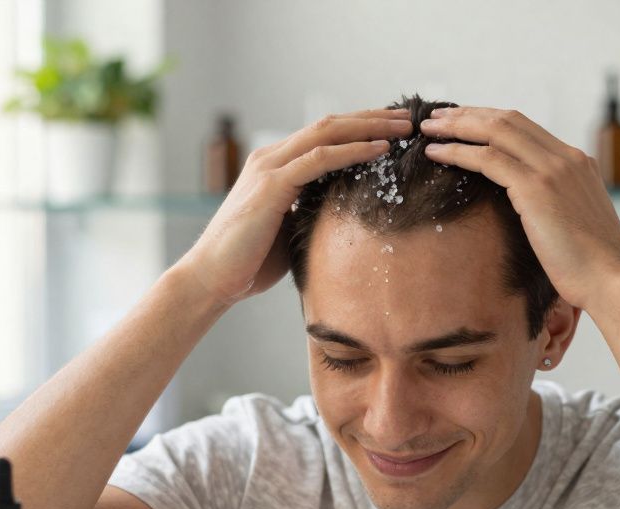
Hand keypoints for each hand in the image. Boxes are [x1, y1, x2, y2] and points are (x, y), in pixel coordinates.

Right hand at [178, 109, 412, 306]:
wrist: (211, 280)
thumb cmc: (248, 262)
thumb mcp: (289, 229)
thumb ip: (310, 213)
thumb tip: (345, 217)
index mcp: (275, 166)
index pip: (324, 134)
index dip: (360, 127)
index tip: (394, 128)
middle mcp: (271, 158)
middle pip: (330, 124)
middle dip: (372, 118)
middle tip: (408, 117)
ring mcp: (269, 168)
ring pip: (327, 133)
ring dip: (369, 127)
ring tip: (403, 127)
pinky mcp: (271, 186)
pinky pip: (319, 159)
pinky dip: (352, 150)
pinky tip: (379, 150)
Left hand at [419, 107, 619, 311]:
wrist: (611, 280)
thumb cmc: (591, 266)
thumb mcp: (573, 224)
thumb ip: (553, 206)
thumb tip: (528, 213)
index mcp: (577, 162)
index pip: (525, 127)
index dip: (489, 120)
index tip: (462, 122)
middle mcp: (566, 157)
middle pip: (508, 120)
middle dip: (468, 114)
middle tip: (436, 117)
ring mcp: (553, 169)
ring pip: (496, 131)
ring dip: (457, 127)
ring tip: (428, 129)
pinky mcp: (536, 187)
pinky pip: (489, 159)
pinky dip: (459, 151)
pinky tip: (436, 153)